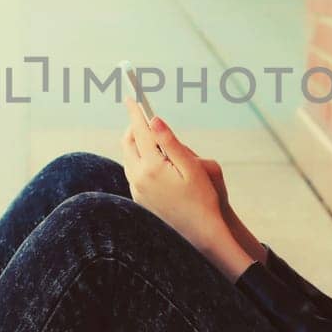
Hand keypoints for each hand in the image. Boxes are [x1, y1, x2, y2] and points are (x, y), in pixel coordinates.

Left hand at [119, 99, 253, 279]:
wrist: (200, 235)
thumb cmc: (203, 199)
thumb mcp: (193, 167)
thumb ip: (171, 142)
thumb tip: (154, 119)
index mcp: (152, 167)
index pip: (140, 132)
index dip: (136, 112)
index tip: (131, 97)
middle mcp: (138, 178)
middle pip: (128, 143)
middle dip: (133, 127)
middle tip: (142, 115)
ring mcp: (136, 191)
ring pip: (129, 158)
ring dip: (137, 144)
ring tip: (152, 137)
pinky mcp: (139, 200)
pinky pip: (133, 172)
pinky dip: (139, 160)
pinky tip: (153, 160)